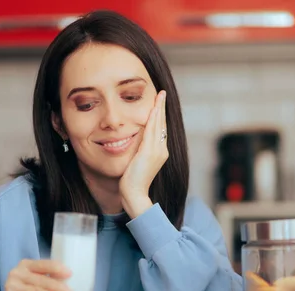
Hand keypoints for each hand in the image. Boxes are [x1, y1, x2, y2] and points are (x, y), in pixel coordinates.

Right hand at [1, 259, 72, 290]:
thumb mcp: (41, 283)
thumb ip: (51, 279)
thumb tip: (68, 280)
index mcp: (25, 264)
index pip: (43, 264)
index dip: (57, 268)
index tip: (70, 274)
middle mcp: (16, 273)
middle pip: (41, 280)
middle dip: (58, 287)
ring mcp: (11, 286)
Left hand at [120, 90, 167, 217]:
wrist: (134, 194)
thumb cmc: (132, 181)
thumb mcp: (137, 162)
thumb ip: (139, 151)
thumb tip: (135, 143)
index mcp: (160, 152)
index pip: (160, 129)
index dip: (160, 115)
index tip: (159, 103)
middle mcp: (162, 150)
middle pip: (162, 124)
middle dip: (162, 108)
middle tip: (162, 93)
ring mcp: (157, 151)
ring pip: (159, 125)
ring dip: (159, 109)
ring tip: (160, 96)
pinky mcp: (150, 153)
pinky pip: (152, 132)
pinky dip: (153, 119)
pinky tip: (153, 109)